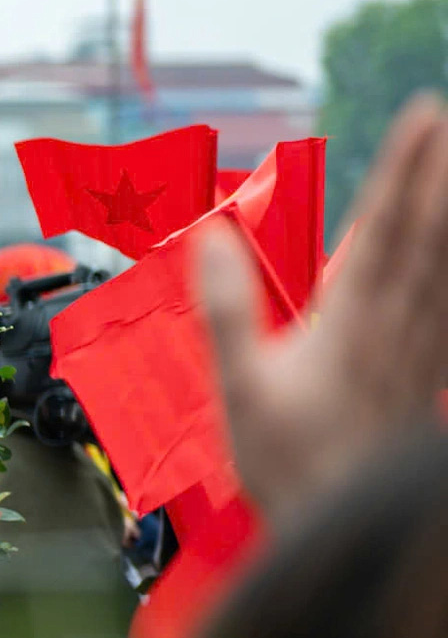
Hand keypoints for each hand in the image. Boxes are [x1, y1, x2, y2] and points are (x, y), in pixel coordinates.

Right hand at [199, 94, 447, 523]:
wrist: (344, 523)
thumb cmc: (288, 462)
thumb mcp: (239, 388)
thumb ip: (227, 310)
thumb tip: (211, 237)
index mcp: (350, 321)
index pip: (382, 227)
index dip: (404, 168)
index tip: (422, 115)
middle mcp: (397, 326)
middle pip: (429, 233)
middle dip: (440, 172)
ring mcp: (419, 351)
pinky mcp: (427, 376)